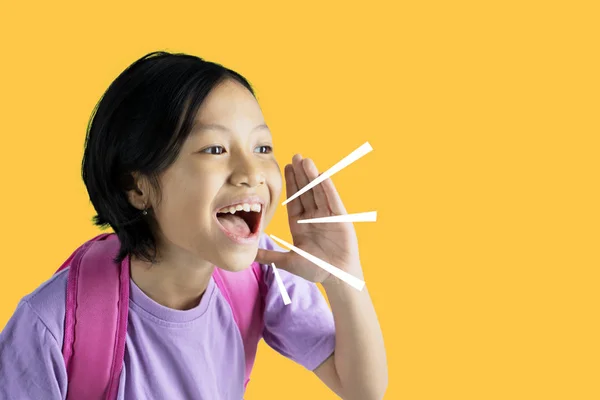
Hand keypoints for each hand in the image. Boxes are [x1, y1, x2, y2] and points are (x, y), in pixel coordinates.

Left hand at [255, 154, 362, 284]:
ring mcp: (327, 216)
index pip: (294, 199)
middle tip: (295, 156)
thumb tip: (249, 256)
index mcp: (300, 224)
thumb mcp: (288, 261)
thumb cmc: (314, 270)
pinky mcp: (340, 218)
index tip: (286, 167)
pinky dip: (327, 187)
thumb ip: (270, 256)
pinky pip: (332, 199)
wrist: (337, 277)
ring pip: (318, 191)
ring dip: (312, 176)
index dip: (291, 183)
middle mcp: (313, 217)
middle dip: (300, 174)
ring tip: (305, 160)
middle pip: (306, 191)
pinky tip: (321, 174)